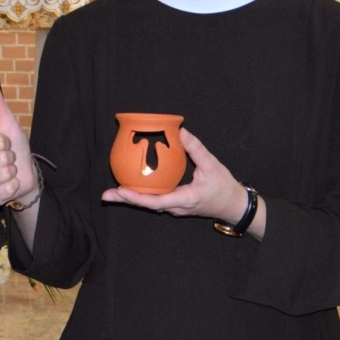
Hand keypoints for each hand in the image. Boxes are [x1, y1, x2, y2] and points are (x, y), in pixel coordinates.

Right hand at [0, 75, 35, 206]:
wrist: (24, 172)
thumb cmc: (14, 146)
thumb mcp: (7, 122)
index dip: (8, 142)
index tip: (6, 143)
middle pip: (2, 158)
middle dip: (12, 158)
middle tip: (8, 158)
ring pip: (5, 174)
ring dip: (13, 172)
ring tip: (9, 170)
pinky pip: (7, 189)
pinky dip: (14, 186)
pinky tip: (9, 184)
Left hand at [103, 127, 247, 221]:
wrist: (233, 205)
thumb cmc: (224, 187)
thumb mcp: (212, 166)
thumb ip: (196, 149)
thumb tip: (181, 131)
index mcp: (184, 199)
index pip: (156, 201)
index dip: (136, 198)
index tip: (121, 191)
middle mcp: (176, 207)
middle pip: (147, 205)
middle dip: (126, 200)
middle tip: (106, 195)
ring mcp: (174, 208)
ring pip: (149, 204)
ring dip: (131, 199)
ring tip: (112, 193)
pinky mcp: (174, 204)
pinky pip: (154, 200)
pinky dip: (141, 195)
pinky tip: (129, 188)